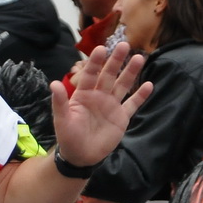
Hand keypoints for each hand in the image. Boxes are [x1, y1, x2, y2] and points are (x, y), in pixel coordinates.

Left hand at [49, 42, 151, 166]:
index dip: (95, 63)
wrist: (81, 156)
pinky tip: (149, 84)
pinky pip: (133, 104)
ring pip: (123, 85)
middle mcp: (99, 96)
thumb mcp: (62, 119)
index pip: (90, 75)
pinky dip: (141, 95)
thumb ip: (60, 102)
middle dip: (116, 61)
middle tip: (124, 45)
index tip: (101, 49)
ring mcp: (111, 105)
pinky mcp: (122, 117)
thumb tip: (53, 83)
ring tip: (139, 57)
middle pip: (109, 75)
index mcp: (83, 95)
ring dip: (131, 72)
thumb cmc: (68, 137)